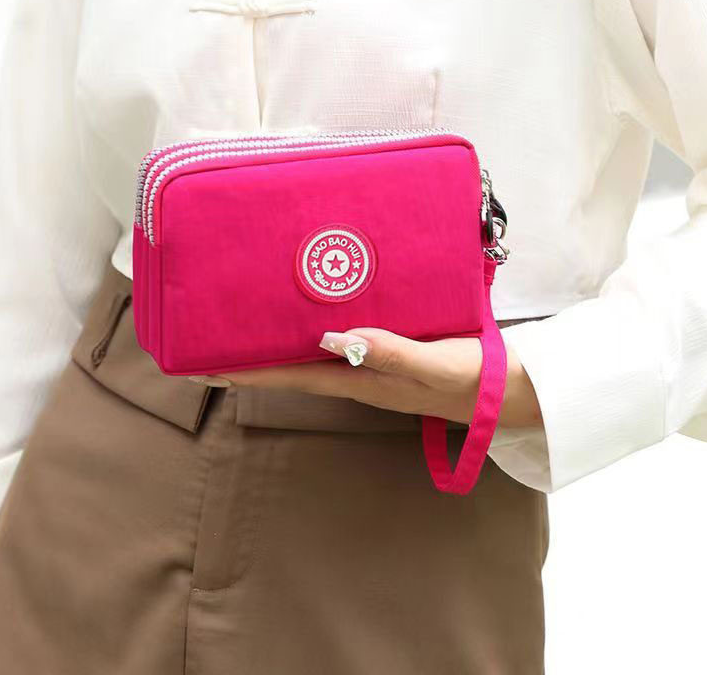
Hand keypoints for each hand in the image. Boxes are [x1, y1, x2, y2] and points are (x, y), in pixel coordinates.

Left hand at [190, 328, 543, 428]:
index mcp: (358, 380)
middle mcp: (354, 375)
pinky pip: (335, 342)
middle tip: (205, 346)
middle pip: (290, 368)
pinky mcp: (383, 351)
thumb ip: (386, 352)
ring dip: (273, 348)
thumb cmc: (469, 377)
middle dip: (247, 361)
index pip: (291, 375)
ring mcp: (368, 366)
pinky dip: (309, 333)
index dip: (247, 372)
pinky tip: (306, 318)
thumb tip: (332, 339)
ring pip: (309, 355)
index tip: (204, 368)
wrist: (502, 387)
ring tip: (240, 331)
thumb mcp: (431, 365)